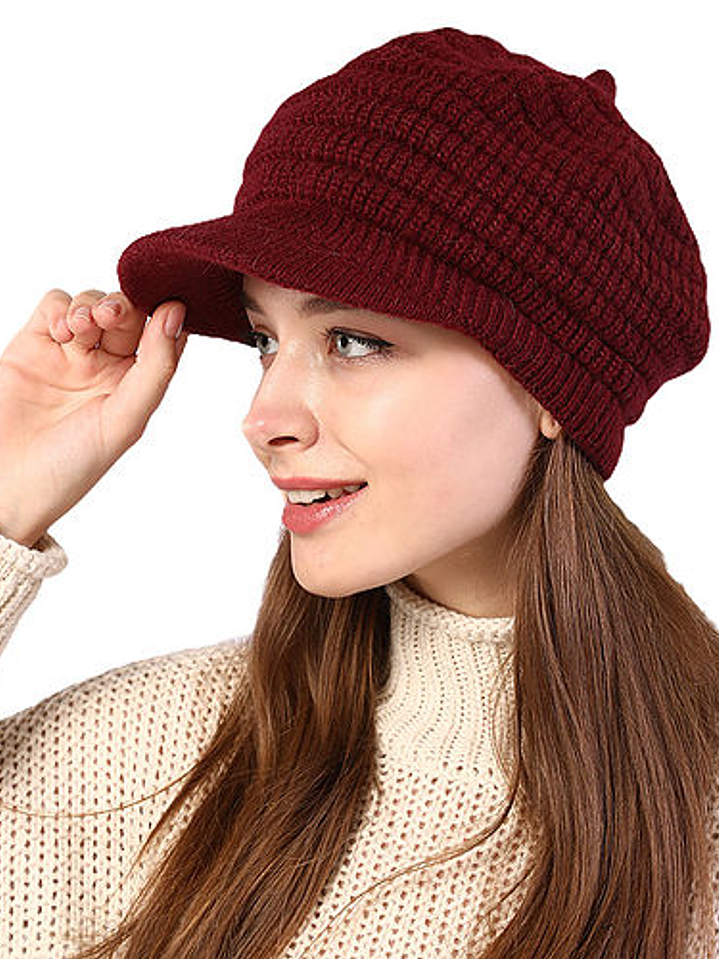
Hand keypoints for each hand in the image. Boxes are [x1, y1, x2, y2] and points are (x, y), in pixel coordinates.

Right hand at [0, 288, 188, 546]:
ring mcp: (69, 354)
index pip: (162, 336)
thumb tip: (177, 314)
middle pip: (127, 313)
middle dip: (123, 307)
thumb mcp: (125, 420)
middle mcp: (105, 367)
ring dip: (92, 306)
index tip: (169, 301)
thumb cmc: (70, 466)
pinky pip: (55, 305)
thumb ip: (156, 368)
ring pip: (92, 303)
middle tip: (112, 316)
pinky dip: (62, 307)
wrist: (6, 484)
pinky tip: (61, 333)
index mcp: (136, 387)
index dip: (166, 314)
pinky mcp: (33, 344)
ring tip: (82, 328)